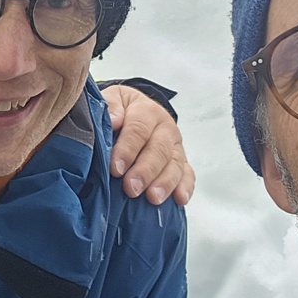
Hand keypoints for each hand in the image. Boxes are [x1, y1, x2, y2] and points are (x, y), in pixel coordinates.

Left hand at [102, 84, 193, 204]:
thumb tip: (113, 119)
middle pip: (159, 150)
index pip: (138, 129)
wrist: (134, 110)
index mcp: (146, 111)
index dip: (128, 149)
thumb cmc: (120, 109)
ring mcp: (175, 146)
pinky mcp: (181, 161)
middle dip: (145, 171)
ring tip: (153, 198)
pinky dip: (185, 187)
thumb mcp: (111, 99)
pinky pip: (187, 174)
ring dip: (165, 182)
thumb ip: (110, 106)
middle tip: (132, 188)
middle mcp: (164, 128)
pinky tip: (179, 199)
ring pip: (175, 164)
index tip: (116, 168)